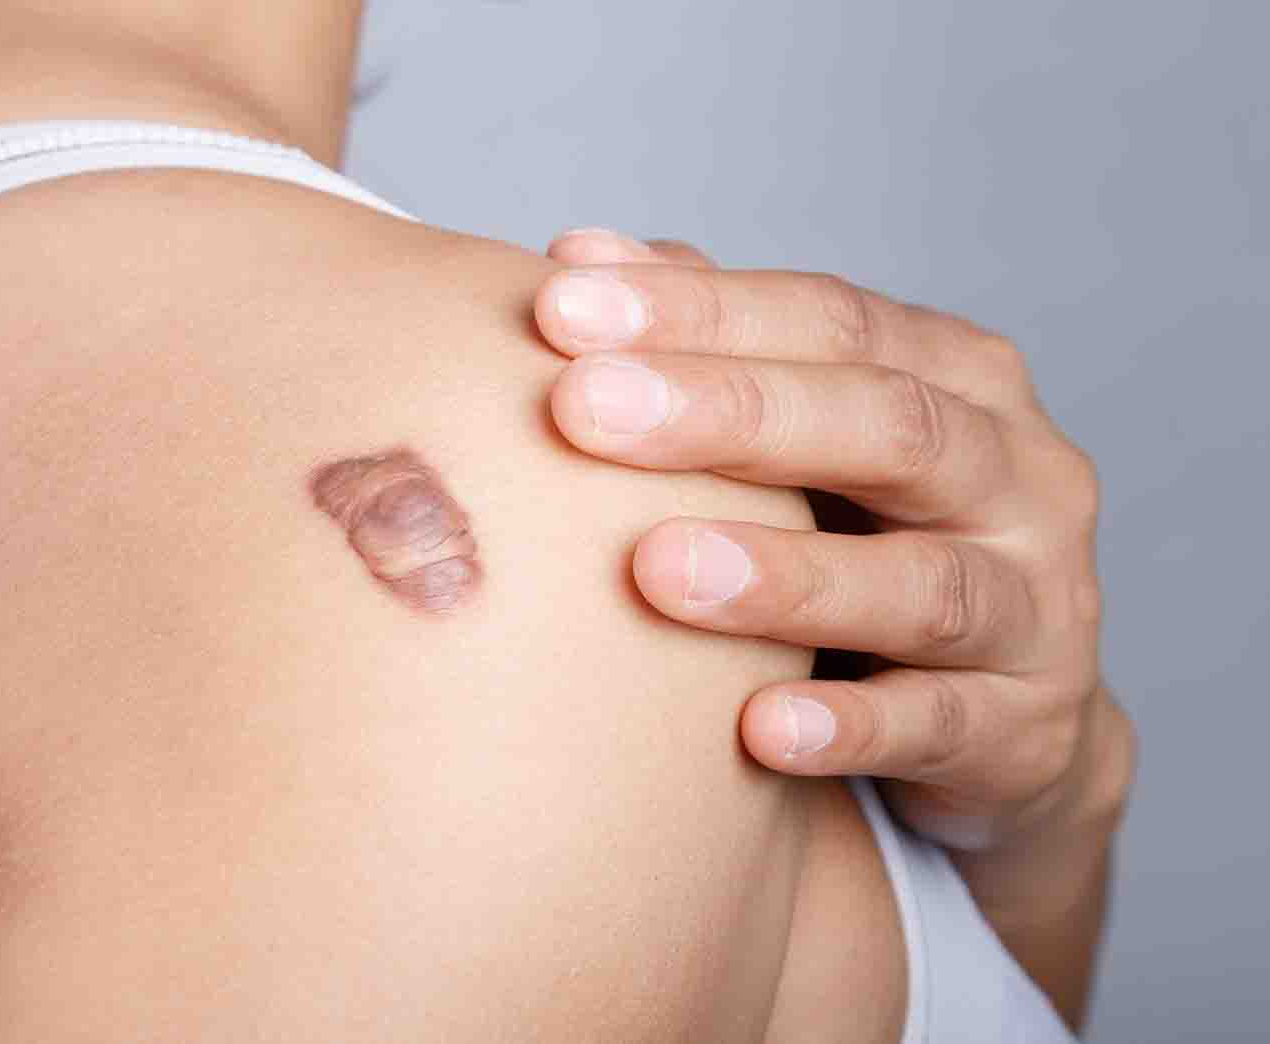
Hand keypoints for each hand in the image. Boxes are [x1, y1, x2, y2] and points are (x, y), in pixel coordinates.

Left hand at [529, 229, 1133, 857]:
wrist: (1003, 713)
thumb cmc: (868, 538)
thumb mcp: (809, 435)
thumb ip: (714, 345)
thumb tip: (582, 256)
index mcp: (956, 378)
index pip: (829, 319)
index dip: (698, 310)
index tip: (559, 304)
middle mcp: (1016, 476)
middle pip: (886, 425)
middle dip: (730, 413)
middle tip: (584, 409)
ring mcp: (1036, 607)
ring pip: (920, 584)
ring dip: (786, 578)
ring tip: (656, 568)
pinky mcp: (1025, 729)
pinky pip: (940, 725)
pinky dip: (853, 727)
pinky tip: (758, 731)